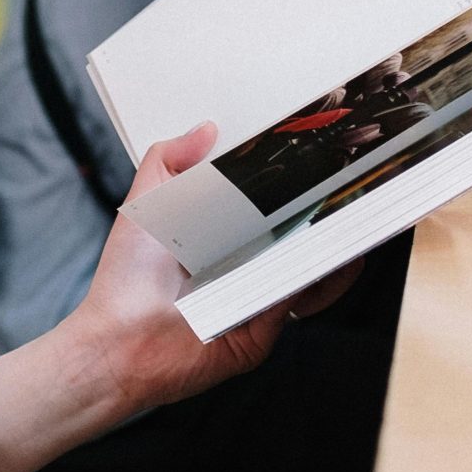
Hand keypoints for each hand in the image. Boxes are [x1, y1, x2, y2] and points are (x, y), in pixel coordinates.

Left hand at [65, 123, 357, 416]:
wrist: (119, 343)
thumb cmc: (126, 278)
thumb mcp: (143, 205)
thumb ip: (168, 160)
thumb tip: (206, 128)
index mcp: (221, 233)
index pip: (269, 201)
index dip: (293, 180)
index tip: (316, 153)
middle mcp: (246, 263)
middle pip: (301, 230)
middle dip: (326, 205)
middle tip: (347, 177)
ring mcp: (259, 294)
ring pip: (313, 263)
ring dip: (337, 238)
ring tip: (352, 209)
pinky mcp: (268, 326)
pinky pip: (304, 297)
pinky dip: (326, 276)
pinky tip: (334, 252)